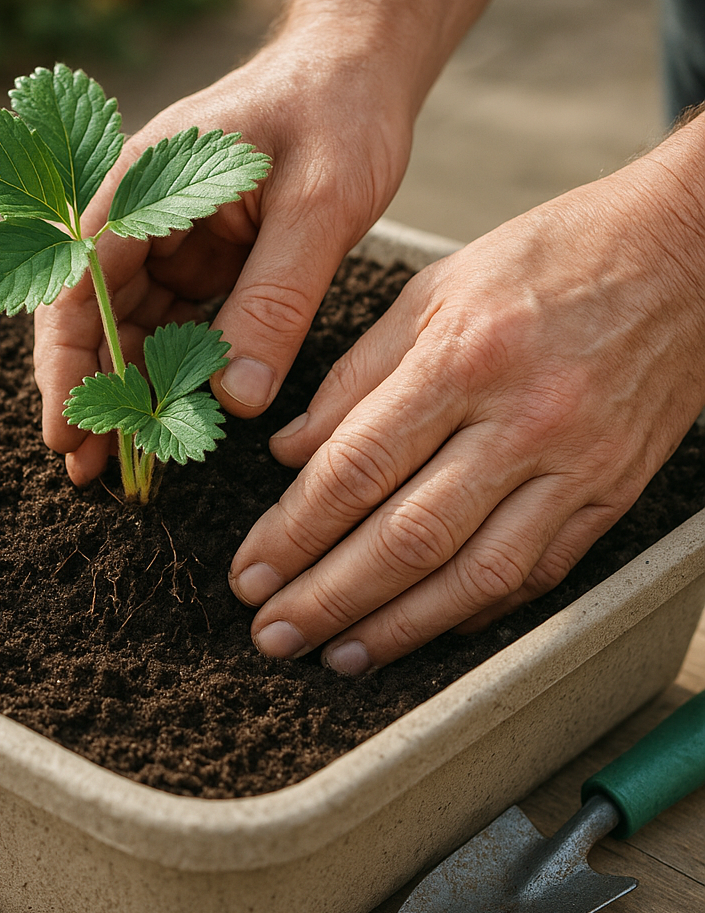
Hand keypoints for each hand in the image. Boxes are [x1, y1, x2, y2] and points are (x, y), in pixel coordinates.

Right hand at [33, 36, 413, 484]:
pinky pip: (173, 327)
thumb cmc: (338, 114)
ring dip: (127, 393)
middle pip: (93, 318)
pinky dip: (170, 374)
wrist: (359, 72)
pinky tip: (171, 418)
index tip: (69, 433)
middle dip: (90, 393)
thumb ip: (275, 299)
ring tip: (125, 462)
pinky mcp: (200, 261)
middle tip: (90, 471)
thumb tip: (237, 399)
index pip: (80, 287)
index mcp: (144, 185)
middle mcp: (141, 215)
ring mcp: (167, 240)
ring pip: (130, 330)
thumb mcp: (319, 206)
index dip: (68, 366)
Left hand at [230, 147, 704, 673]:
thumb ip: (354, 376)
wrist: (685, 256)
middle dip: (328, 599)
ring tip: (337, 656)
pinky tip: (425, 630)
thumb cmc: (548, 260)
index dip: (293, 532)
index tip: (250, 571)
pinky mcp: (611, 494)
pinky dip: (474, 611)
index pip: (356, 468)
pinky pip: (537, 573)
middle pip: (407, 538)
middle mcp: (520, 422)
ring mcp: (574, 466)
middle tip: (272, 634)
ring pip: (473, 574)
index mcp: (462, 359)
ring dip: (397, 628)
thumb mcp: (433, 290)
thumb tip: (289, 452)